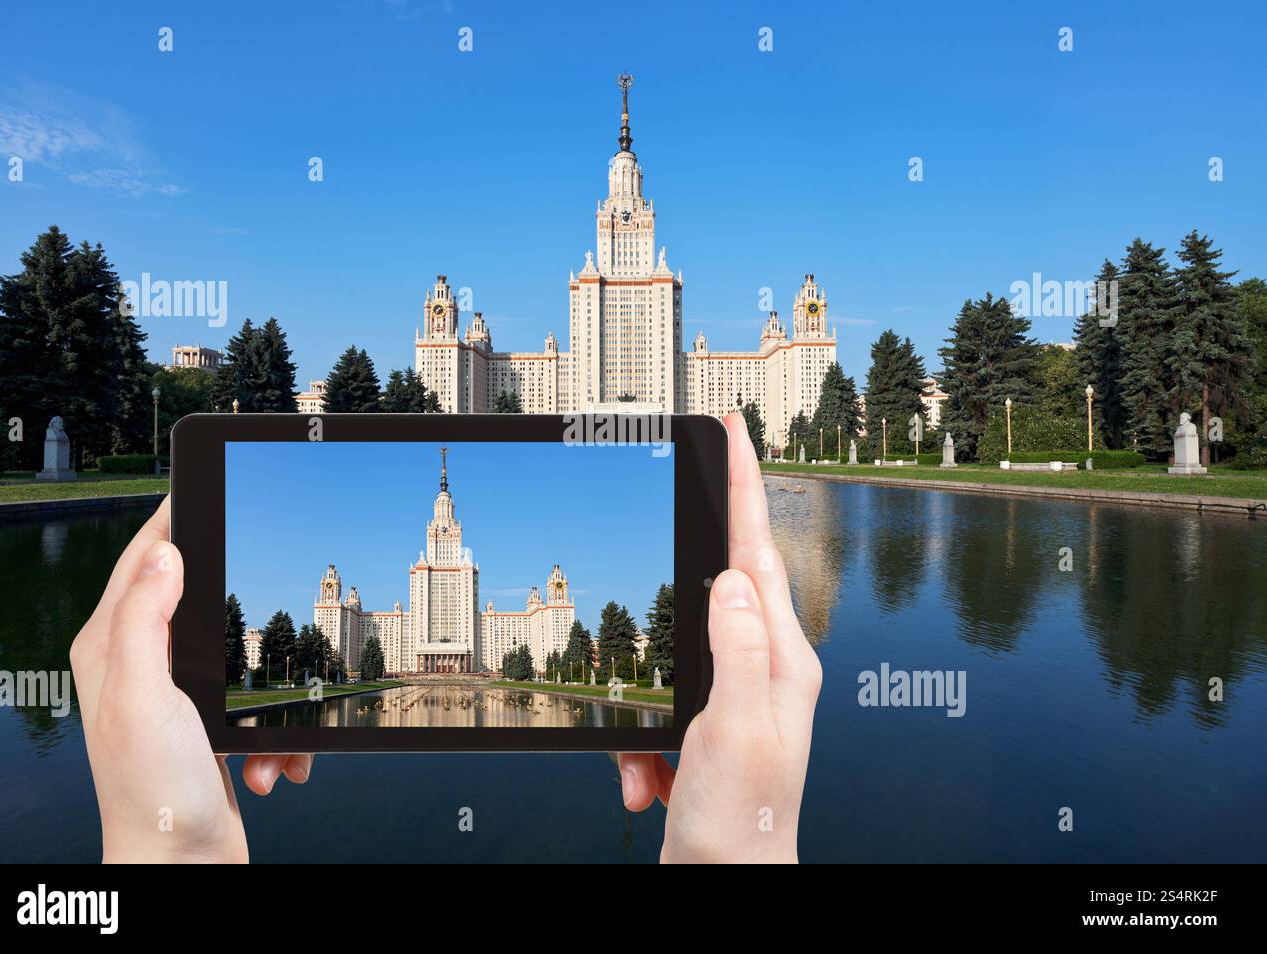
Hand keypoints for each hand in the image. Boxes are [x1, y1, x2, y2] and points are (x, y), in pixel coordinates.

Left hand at [70, 497, 311, 862]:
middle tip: (276, 600)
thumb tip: (164, 553)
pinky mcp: (207, 728)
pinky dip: (276, 735)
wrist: (183, 867)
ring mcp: (174, 698)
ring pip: (240, 657)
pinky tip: (270, 763)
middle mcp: (138, 667)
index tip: (206, 487)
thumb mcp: (144, 696)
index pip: (141, 560)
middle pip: (198, 600)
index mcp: (111, 648)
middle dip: (246, 617)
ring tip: (268, 736)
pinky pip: (258, 706)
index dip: (173, 518)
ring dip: (270, 696)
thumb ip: (144, 619)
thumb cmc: (154, 794)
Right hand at [619, 412, 821, 862]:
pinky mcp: (704, 726)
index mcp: (783, 660)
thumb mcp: (733, 729)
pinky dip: (638, 745)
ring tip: (649, 769)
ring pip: (670, 655)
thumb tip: (730, 578)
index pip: (759, 553)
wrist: (725, 886)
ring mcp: (736, 697)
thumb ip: (735, 648)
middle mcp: (766, 670)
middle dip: (675, 589)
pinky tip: (646, 783)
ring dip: (644, 713)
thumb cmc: (741, 823)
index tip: (735, 432)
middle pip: (715, 592)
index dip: (746, 487)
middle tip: (673, 533)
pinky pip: (654, 708)